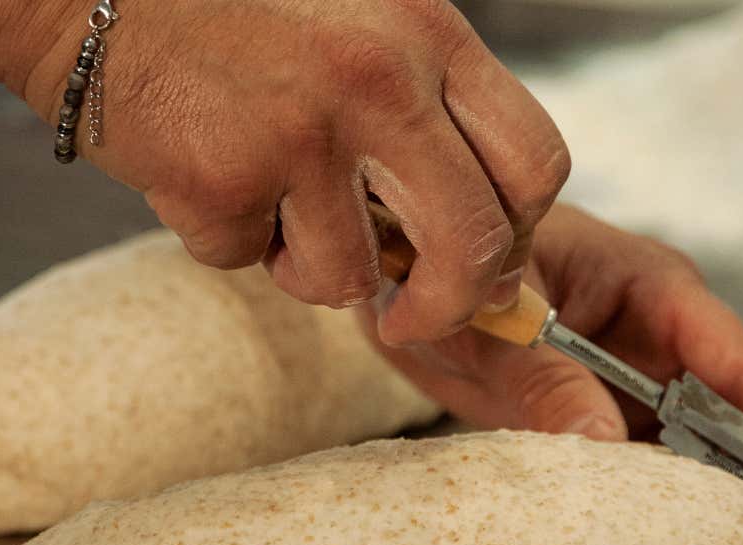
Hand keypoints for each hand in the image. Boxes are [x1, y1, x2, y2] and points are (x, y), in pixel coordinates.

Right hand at [0, 0, 568, 343]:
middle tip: (411, 315)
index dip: (519, 236)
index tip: (488, 266)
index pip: (535, 163)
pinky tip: (207, 172)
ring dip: (308, 266)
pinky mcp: (219, 180)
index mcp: (429, 34)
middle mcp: (378, 80)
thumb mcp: (363, 27)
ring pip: (347, 277)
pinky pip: (250, 263)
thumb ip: (425, 115)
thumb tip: (476, 246)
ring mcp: (298, 133)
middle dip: (448, 303)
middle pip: (473, 244)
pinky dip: (231, 240)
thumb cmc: (235, 13)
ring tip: (269, 200)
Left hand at [360, 204, 742, 494]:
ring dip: (698, 495)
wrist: (397, 273)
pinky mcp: (595, 405)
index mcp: (653, 286)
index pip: (739, 362)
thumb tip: (604, 448)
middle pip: (727, 411)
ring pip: (684, 441)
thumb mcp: (494, 325)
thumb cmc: (449, 268)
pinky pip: (633, 456)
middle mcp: (656, 330)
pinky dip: (644, 496)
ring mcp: (627, 371)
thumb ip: (544, 380)